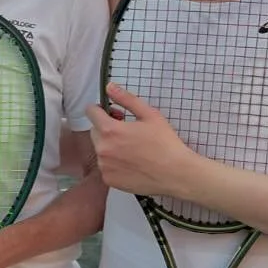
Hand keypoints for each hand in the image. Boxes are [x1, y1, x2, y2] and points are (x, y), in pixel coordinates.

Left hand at [86, 82, 202, 200]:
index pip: (91, 112)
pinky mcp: (109, 180)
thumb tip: (109, 87)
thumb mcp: (149, 115)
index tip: (113, 113)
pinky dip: (114, 163)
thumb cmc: (165, 143)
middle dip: (107, 128)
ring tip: (132, 149)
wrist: (176, 174)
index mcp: (109, 130)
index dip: (101, 109)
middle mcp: (102, 149)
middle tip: (127, 131)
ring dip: (110, 146)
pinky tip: (132, 163)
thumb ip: (126, 99)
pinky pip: (106, 166)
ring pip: (100, 149)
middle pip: (95, 131)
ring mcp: (104, 166)